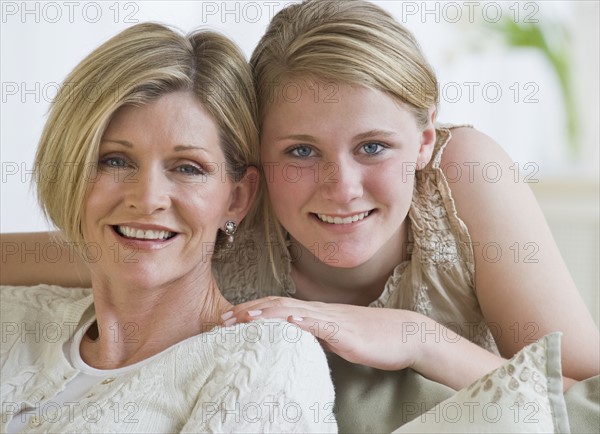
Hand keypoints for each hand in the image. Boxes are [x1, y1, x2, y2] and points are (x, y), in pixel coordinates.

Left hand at [221, 296, 422, 370]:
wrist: (404, 334)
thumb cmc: (372, 338)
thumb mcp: (337, 339)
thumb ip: (316, 337)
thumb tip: (295, 340)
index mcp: (317, 314)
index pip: (278, 308)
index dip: (253, 310)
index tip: (230, 318)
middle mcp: (321, 312)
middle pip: (279, 306)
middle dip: (250, 311)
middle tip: (224, 319)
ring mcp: (333, 320)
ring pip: (295, 312)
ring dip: (268, 313)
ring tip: (245, 318)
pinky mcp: (347, 333)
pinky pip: (323, 325)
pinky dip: (304, 322)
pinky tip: (290, 321)